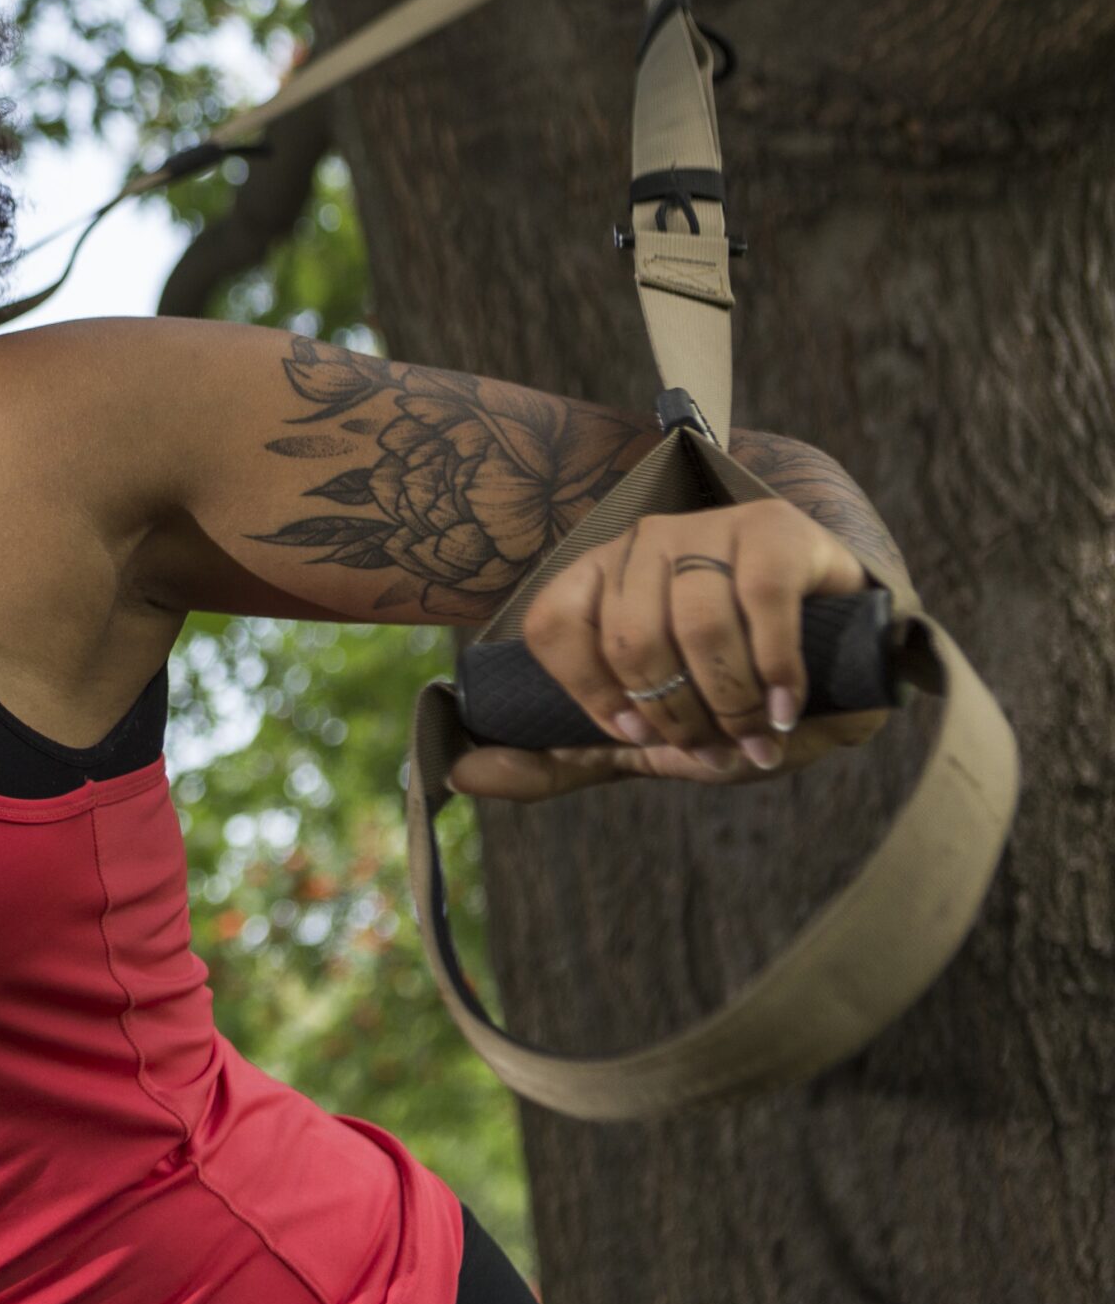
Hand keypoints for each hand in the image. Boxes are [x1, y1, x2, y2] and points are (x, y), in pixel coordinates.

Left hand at [448, 499, 890, 801]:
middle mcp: (643, 543)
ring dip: (728, 703)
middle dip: (673, 715)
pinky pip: (761, 604)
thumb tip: (460, 774)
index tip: (635, 736)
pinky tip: (784, 706)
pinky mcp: (776, 531)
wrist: (844, 642)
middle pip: (628, 638)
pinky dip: (774, 672)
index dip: (590, 697)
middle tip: (711, 745)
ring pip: (695, 626)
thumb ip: (559, 756)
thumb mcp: (644, 732)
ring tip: (754, 733)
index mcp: (596, 578)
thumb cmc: (729, 689)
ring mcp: (709, 529)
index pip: (551, 626)